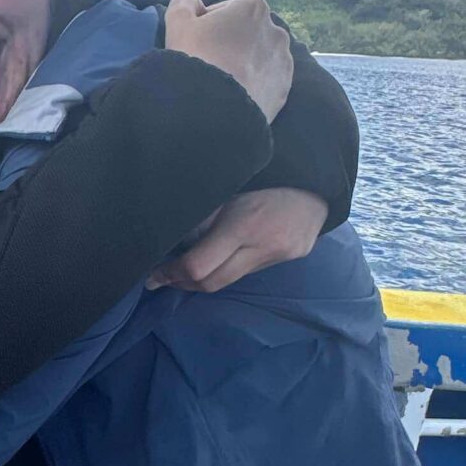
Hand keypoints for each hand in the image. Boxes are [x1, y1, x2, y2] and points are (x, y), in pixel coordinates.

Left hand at [149, 187, 327, 295]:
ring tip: (184, 271)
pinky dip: (226, 271)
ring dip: (203, 280)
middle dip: (183, 284)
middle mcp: (261, 248)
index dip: (171, 274)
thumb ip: (201, 221)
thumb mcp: (226, 194)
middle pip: (211, 283)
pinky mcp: (287, 262)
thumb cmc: (263, 181)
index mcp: (242, 226)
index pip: (198, 265)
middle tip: (163, 278)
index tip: (153, 276)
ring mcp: (277, 258)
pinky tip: (217, 261)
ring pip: (228, 282)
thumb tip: (172, 244)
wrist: (313, 187)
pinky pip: (246, 274)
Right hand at [163, 0, 292, 122]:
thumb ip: (183, 2)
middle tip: (207, 63)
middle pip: (244, 33)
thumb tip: (191, 0)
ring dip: (243, 63)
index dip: (207, 26)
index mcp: (254, 8)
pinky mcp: (285, 89)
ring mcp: (283, 61)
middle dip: (229, 43)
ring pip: (257, 57)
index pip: (225, 11)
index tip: (196, 43)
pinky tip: (235, 94)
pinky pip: (265, 81)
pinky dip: (253, 84)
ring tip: (222, 81)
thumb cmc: (195, 57)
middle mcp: (276, 30)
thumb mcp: (177, 21)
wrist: (214, 108)